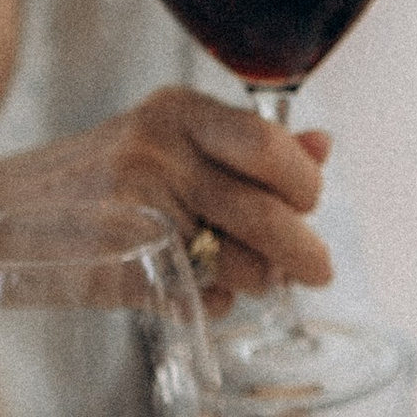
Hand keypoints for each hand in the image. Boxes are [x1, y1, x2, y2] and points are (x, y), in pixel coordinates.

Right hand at [0, 89, 332, 301]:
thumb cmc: (92, 182)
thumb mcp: (163, 142)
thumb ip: (245, 146)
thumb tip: (324, 146)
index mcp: (175, 113)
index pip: (269, 143)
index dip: (304, 181)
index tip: (308, 202)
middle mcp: (156, 155)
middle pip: (265, 211)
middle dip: (302, 251)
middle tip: (316, 270)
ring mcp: (136, 213)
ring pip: (240, 262)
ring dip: (252, 280)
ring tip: (233, 274)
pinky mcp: (121, 270)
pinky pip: (202, 298)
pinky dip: (211, 304)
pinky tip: (192, 290)